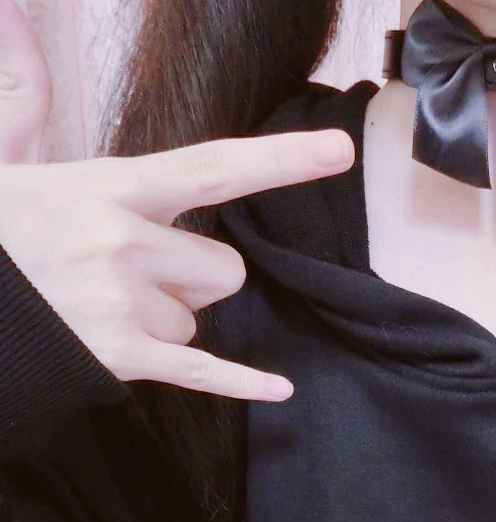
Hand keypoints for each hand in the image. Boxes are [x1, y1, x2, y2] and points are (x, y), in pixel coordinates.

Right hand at [0, 0, 354, 400]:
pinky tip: (279, 387)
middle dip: (193, 279)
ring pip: (196, 321)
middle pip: (223, 269)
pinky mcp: (119, 356)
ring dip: (165, 322)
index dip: (283, 159)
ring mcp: (124, 302)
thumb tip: (14, 12)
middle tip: (131, 276)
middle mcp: (126, 241)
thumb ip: (26, 90)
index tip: (339, 151)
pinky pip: (203, 371)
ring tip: (102, 310)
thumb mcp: (6, 156)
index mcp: (111, 187)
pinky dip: (241, 382)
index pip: (216, 167)